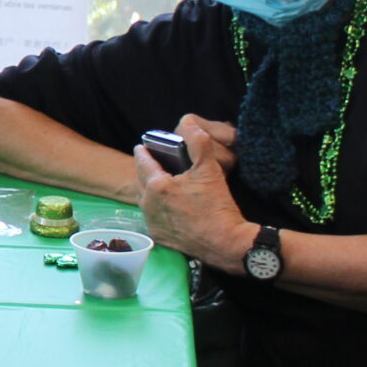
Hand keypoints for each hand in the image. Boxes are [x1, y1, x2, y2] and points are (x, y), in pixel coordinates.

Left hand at [134, 123, 256, 271]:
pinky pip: (150, 216)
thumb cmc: (217, 205)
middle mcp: (148, 204)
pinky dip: (154, 207)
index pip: (143, 162)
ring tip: (156, 181)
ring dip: (147, 189)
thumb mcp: (209, 169)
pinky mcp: (158, 236)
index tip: (142, 146)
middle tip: (151, 162)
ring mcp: (152, 222)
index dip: (143, 152)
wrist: (226, 243)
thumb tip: (189, 123)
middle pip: (140, 180)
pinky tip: (163, 205)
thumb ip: (198, 143)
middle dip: (144, 169)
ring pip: (143, 199)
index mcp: (157, 185)